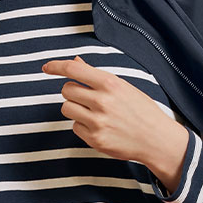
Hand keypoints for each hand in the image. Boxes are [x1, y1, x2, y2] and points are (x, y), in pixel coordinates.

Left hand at [41, 55, 189, 186]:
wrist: (156, 139)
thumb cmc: (141, 110)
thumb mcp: (122, 87)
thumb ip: (96, 76)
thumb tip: (75, 62)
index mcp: (110, 83)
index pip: (73, 70)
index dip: (56, 66)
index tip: (46, 67)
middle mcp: (102, 101)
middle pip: (66, 90)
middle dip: (73, 92)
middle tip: (87, 97)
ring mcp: (97, 121)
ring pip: (66, 108)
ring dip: (75, 108)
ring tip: (93, 112)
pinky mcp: (95, 139)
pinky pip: (74, 126)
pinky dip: (82, 125)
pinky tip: (99, 126)